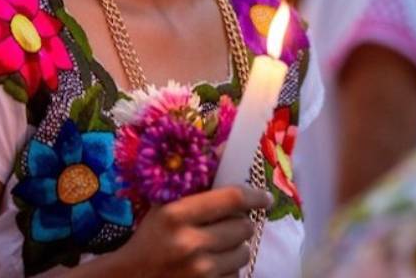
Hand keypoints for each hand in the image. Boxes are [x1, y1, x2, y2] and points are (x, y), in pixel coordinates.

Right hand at [116, 186, 271, 277]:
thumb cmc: (150, 237)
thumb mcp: (165, 207)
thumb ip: (195, 184)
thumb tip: (223, 150)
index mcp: (176, 215)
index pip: (232, 198)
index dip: (254, 196)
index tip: (265, 197)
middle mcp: (190, 243)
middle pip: (243, 226)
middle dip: (241, 222)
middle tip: (231, 222)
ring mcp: (200, 271)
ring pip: (244, 252)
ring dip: (237, 246)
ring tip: (220, 245)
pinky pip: (236, 274)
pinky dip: (229, 268)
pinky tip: (212, 264)